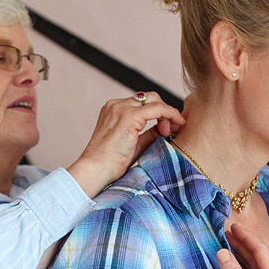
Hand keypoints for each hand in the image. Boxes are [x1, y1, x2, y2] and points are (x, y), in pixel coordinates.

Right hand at [67, 92, 184, 196]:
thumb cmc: (110, 164)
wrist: (95, 171)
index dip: (159, 114)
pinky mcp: (129, 116)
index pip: (142, 104)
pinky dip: (169, 114)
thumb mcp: (133, 145)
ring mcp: (121, 108)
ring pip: (154, 99)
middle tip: (171, 130)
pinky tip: (173, 127)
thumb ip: (148, 134)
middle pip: (149, 98)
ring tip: (171, 131)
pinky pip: (158, 108)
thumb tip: (164, 128)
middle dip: (164, 111)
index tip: (167, 130)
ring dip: (168, 113)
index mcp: (113, 111)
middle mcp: (116, 105)